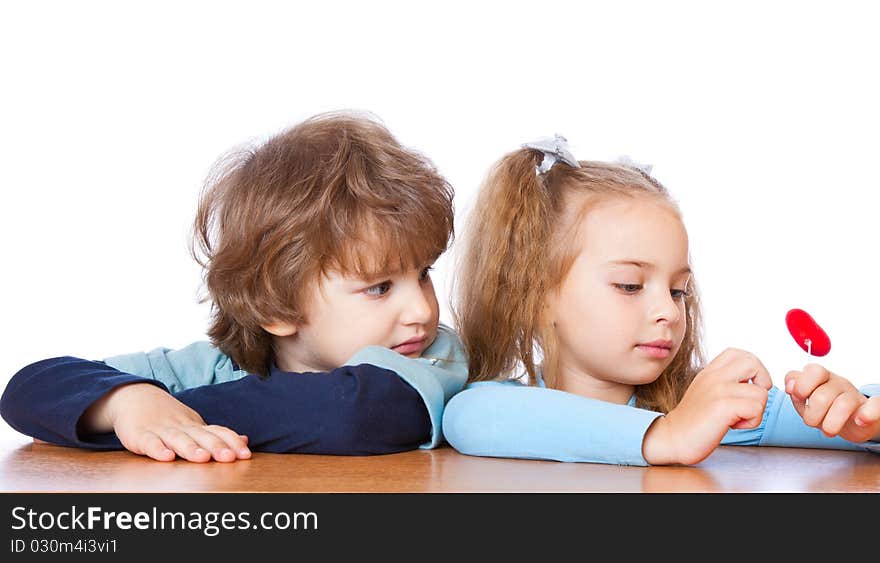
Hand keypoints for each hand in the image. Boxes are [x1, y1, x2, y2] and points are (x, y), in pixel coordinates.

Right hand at [81, 383, 251, 462]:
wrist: (134, 397)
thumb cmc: (168, 417)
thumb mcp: (194, 424)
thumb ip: (217, 435)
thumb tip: (245, 440)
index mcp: (196, 425)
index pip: (218, 432)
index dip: (232, 442)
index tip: (246, 455)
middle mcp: (182, 427)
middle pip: (201, 437)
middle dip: (216, 447)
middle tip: (230, 457)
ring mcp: (161, 430)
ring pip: (178, 439)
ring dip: (191, 448)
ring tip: (203, 458)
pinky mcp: (141, 436)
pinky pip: (150, 443)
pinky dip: (158, 449)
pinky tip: (166, 457)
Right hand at [643, 348, 771, 464]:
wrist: (672, 438)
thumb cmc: (693, 421)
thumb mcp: (706, 391)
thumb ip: (724, 382)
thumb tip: (753, 383)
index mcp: (710, 371)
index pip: (739, 353)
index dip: (753, 369)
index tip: (747, 387)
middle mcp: (713, 376)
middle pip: (753, 362)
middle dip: (762, 383)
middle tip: (750, 400)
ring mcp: (718, 389)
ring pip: (761, 392)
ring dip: (756, 410)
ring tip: (737, 418)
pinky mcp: (722, 406)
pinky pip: (756, 409)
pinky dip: (752, 422)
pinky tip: (734, 426)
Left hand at [785, 363, 879, 442]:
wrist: (850, 421)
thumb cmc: (824, 407)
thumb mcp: (804, 396)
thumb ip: (794, 385)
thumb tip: (790, 385)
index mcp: (821, 377)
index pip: (813, 371)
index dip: (802, 386)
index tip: (799, 398)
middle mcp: (839, 383)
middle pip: (822, 396)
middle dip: (812, 415)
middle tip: (812, 422)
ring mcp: (855, 395)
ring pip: (844, 405)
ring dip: (831, 424)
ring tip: (828, 431)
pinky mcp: (871, 408)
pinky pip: (875, 405)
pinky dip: (868, 413)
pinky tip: (859, 420)